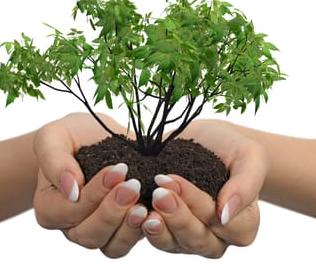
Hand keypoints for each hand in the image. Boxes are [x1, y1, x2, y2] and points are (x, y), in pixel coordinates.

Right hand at [33, 113, 146, 257]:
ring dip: (128, 226)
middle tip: (132, 185)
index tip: (117, 171)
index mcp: (50, 206)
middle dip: (112, 211)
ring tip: (143, 205)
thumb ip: (54, 160)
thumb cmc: (71, 136)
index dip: (94, 195)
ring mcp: (99, 228)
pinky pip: (131, 240)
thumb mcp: (54, 137)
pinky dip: (144, 229)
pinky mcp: (122, 225)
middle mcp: (73, 224)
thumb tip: (71, 189)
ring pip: (112, 245)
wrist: (94, 136)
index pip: (69, 211)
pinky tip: (154, 210)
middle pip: (90, 234)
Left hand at [142, 119, 266, 256]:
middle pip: (198, 240)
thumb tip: (226, 214)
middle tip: (159, 192)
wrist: (207, 139)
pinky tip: (134, 211)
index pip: (225, 225)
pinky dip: (142, 226)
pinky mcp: (168, 227)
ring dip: (158, 227)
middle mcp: (216, 234)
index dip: (199, 205)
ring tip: (143, 208)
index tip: (175, 181)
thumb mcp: (249, 155)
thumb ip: (246, 185)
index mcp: (243, 222)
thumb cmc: (232, 147)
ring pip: (174, 244)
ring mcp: (190, 234)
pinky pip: (156, 236)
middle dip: (177, 216)